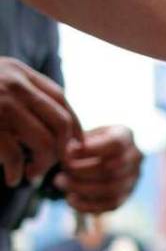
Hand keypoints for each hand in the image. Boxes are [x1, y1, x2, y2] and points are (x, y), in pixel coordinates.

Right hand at [0, 57, 81, 185]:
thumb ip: (24, 96)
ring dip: (42, 165)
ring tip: (32, 175)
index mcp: (19, 72)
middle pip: (61, 123)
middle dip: (63, 151)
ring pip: (45, 142)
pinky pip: (15, 155)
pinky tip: (13, 179)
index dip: (73, 126)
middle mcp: (13, 83)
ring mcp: (0, 102)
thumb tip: (61, 131)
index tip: (74, 148)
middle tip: (55, 166)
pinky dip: (17, 172)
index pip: (61, 100)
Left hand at [55, 125, 141, 212]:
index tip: (70, 151)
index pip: (116, 144)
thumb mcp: (83, 133)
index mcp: (125, 135)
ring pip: (111, 189)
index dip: (93, 149)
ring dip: (82, 188)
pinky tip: (71, 199)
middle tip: (61, 170)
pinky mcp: (126, 196)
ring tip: (60, 183)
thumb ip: (77, 142)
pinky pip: (110, 205)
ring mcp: (133, 179)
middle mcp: (135, 158)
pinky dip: (88, 205)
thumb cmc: (85, 142)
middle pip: (111, 169)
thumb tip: (69, 154)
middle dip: (82, 171)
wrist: (97, 157)